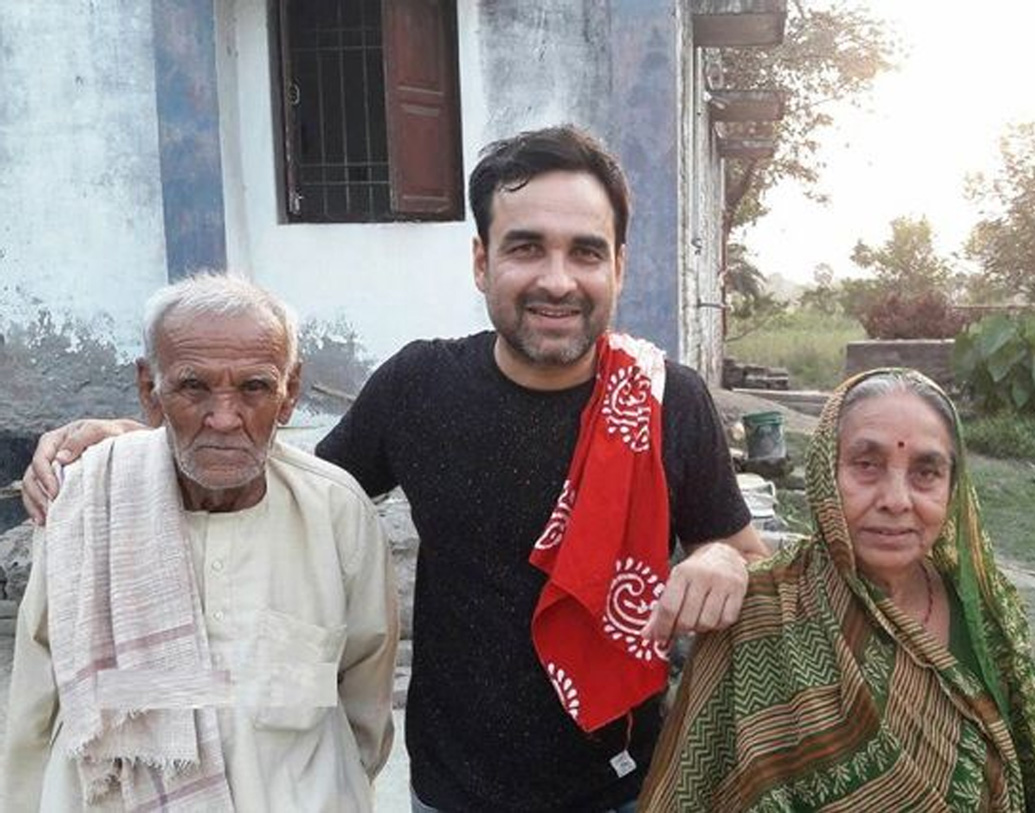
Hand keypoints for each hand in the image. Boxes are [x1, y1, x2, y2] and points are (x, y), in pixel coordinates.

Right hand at [21, 418, 145, 524]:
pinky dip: (38, 508)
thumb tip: (60, 458)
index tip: (56, 493)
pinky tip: (45, 520)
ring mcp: (48, 469)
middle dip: (38, 495)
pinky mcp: (54, 482)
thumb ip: (80, 440)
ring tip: (45, 520)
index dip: (45, 478)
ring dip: (35, 505)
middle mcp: (47, 455)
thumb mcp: (98, 431)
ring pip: (31, 488)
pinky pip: (39, 495)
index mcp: (52, 441)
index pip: (40, 460)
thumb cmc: (110, 434)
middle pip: (31, 477)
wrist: (121, 441)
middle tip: (51, 511)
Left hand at [642, 541, 748, 641]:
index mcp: (682, 572)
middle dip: (680, 630)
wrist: (725, 553)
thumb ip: (660, 610)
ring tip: (697, 620)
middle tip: (679, 630)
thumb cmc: (694, 573)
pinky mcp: (739, 590)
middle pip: (687, 619)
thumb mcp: (675, 583)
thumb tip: (646, 635)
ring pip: (707, 622)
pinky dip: (718, 624)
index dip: (662, 628)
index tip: (659, 639)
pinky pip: (726, 620)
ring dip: (700, 628)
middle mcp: (703, 576)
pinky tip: (713, 616)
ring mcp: (723, 582)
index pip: (669, 607)